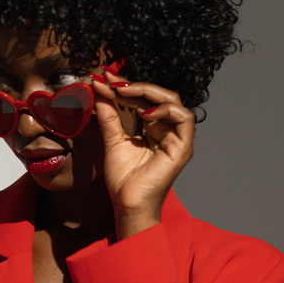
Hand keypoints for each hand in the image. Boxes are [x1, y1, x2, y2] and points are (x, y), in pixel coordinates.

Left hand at [90, 69, 194, 239]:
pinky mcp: (183, 147)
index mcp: (153, 128)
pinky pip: (184, 119)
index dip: (126, 87)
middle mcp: (167, 130)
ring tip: (125, 92)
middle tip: (112, 81)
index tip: (104, 78)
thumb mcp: (112, 140)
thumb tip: (99, 90)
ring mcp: (177, 138)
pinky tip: (144, 113)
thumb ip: (109, 116)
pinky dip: (166, 110)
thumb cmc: (123, 179)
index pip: (143, 99)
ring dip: (150, 92)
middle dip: (135, 85)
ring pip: (174, 102)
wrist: (127, 204)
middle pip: (159, 96)